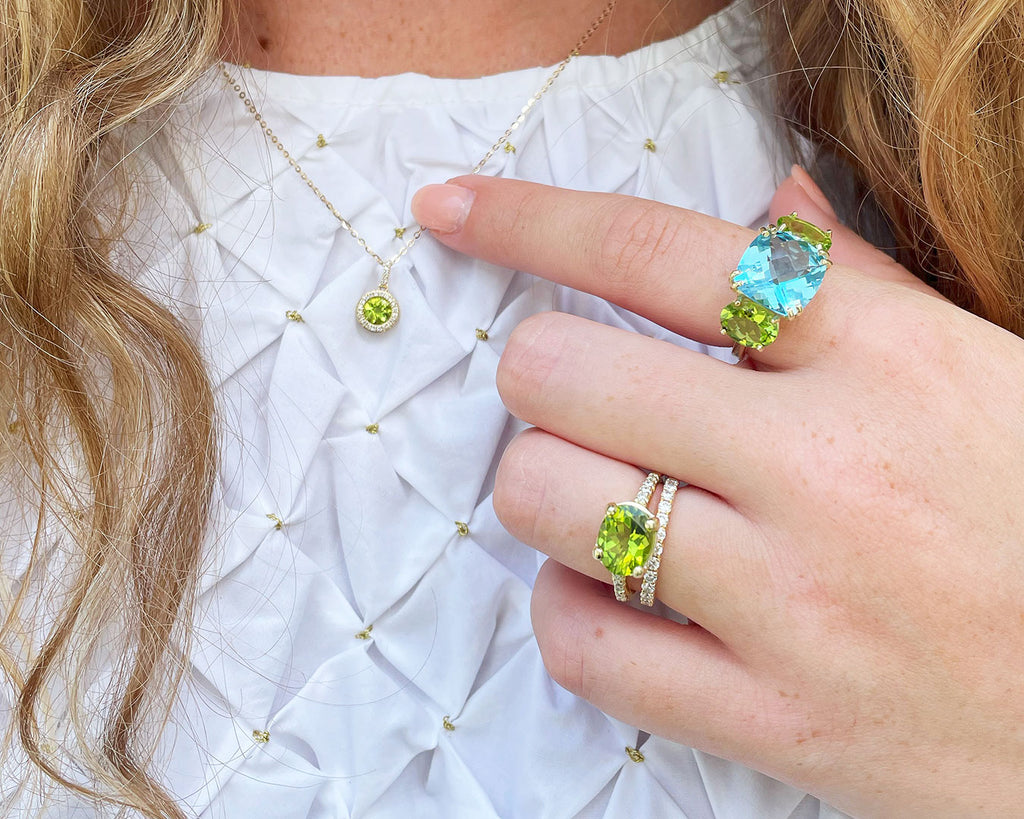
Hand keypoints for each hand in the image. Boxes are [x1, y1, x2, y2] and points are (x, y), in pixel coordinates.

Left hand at [411, 170, 1023, 817]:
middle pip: (561, 373)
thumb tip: (771, 202)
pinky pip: (585, 647)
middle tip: (579, 395)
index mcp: (880, 355)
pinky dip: (569, 609)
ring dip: (545, 487)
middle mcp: (820, 467)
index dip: (529, 218)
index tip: (454, 210)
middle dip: (542, 373)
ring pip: (547, 500)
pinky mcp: (770, 720)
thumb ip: (865, 284)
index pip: (656, 251)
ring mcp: (789, 603)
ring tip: (601, 496)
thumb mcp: (984, 370)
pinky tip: (609, 593)